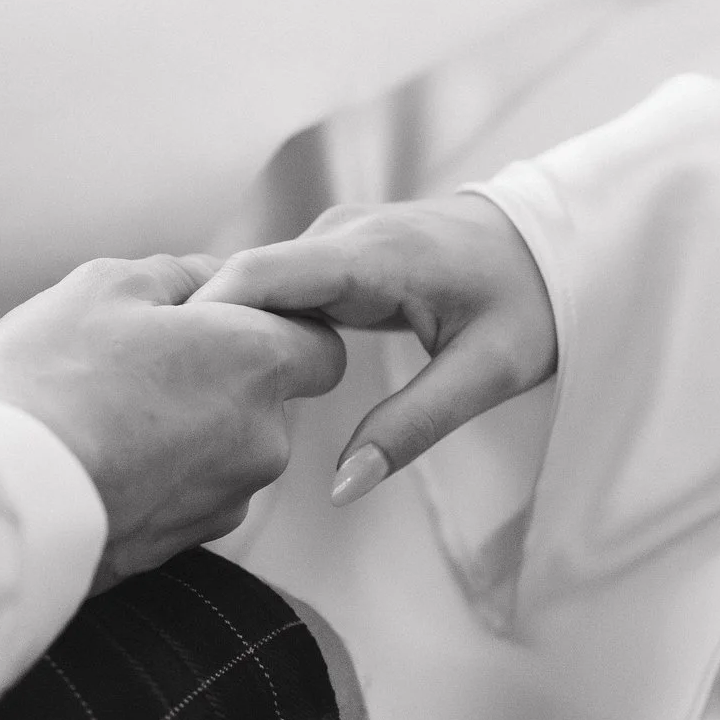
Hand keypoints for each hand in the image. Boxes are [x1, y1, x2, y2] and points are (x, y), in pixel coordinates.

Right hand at [0, 254, 345, 590]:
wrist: (6, 501)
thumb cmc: (54, 380)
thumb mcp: (106, 285)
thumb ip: (179, 275)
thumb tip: (209, 282)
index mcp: (258, 363)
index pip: (320, 343)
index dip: (279, 325)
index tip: (224, 318)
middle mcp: (264, 438)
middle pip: (267, 398)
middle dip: (219, 377)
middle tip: (140, 360)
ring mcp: (227, 500)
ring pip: (224, 449)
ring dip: (184, 429)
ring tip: (105, 413)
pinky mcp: (186, 546)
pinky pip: (185, 494)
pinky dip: (157, 475)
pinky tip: (99, 459)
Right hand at [191, 194, 555, 504]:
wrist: (560, 246)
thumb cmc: (533, 306)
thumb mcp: (486, 374)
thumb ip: (410, 429)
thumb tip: (341, 487)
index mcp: (375, 254)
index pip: (264, 273)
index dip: (207, 316)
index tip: (163, 370)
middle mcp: (344, 232)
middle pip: (246, 279)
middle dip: (201, 330)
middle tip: (158, 395)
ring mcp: (336, 236)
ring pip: (257, 283)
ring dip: (221, 329)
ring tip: (180, 388)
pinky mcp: (336, 250)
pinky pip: (278, 284)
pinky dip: (250, 323)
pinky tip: (226, 369)